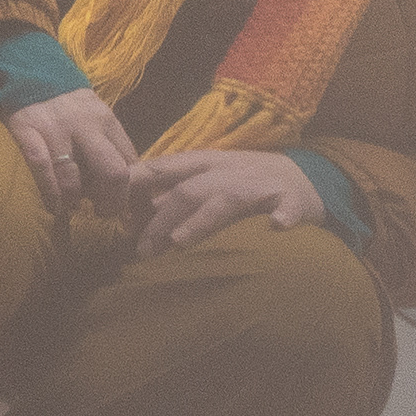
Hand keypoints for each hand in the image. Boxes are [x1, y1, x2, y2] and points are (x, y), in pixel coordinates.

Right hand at [2, 88, 137, 219]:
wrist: (28, 70)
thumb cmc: (67, 103)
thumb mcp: (95, 115)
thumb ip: (110, 143)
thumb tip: (124, 184)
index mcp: (106, 120)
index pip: (130, 162)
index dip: (131, 192)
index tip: (125, 209)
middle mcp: (85, 125)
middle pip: (112, 172)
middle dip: (111, 202)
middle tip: (103, 213)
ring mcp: (55, 128)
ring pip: (73, 177)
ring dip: (75, 200)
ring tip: (73, 207)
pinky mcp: (27, 130)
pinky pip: (41, 169)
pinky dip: (50, 193)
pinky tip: (54, 205)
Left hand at [121, 148, 324, 257]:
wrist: (304, 177)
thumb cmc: (246, 182)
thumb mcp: (206, 180)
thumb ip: (172, 194)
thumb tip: (130, 216)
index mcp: (204, 163)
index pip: (163, 168)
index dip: (136, 185)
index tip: (111, 208)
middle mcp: (228, 171)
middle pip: (188, 191)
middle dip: (162, 220)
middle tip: (142, 251)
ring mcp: (260, 185)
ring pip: (227, 199)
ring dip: (203, 220)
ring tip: (180, 242)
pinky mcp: (292, 200)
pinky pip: (288, 207)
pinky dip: (282, 216)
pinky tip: (277, 227)